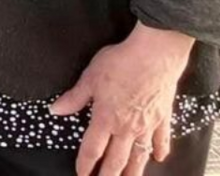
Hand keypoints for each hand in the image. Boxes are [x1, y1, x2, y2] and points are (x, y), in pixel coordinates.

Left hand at [50, 23, 193, 175]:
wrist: (155, 55)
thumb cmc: (121, 63)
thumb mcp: (89, 78)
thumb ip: (74, 98)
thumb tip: (56, 109)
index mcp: (105, 118)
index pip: (92, 149)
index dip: (85, 164)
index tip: (82, 174)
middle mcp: (127, 128)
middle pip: (116, 160)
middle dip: (108, 175)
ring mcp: (147, 125)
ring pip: (139, 156)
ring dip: (133, 171)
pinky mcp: (163, 118)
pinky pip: (162, 140)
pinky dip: (160, 151)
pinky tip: (159, 158)